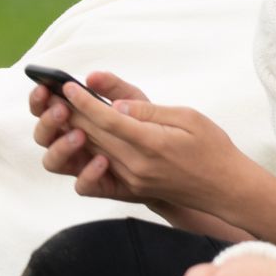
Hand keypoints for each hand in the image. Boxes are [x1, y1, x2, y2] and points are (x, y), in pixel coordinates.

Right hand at [32, 71, 150, 198]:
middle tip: (63, 110)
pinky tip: (103, 160)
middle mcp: (68, 143)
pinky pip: (81, 186)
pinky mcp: (96, 185)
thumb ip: (112, 87)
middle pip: (42, 136)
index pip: (43, 109)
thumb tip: (91, 77)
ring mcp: (80, 165)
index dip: (38, 100)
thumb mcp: (130, 99)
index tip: (44, 88)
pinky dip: (88, 174)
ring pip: (52, 162)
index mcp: (71, 120)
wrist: (166, 157)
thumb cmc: (141, 124)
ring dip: (61, 147)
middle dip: (47, 122)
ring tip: (80, 135)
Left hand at [44, 82, 244, 209]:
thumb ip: (148, 111)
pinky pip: (97, 177)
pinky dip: (84, 158)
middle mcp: (136, 165)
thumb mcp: (187, 117)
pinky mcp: (130, 189)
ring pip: (91, 153)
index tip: (68, 85)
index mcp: (151, 144)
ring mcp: (131, 180)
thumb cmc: (211, 146)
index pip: (108, 120)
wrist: (224, 187)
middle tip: (52, 94)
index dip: (84, 101)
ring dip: (72, 132)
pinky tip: (80, 143)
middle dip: (70, 113)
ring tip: (61, 112)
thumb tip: (116, 106)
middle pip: (93, 136)